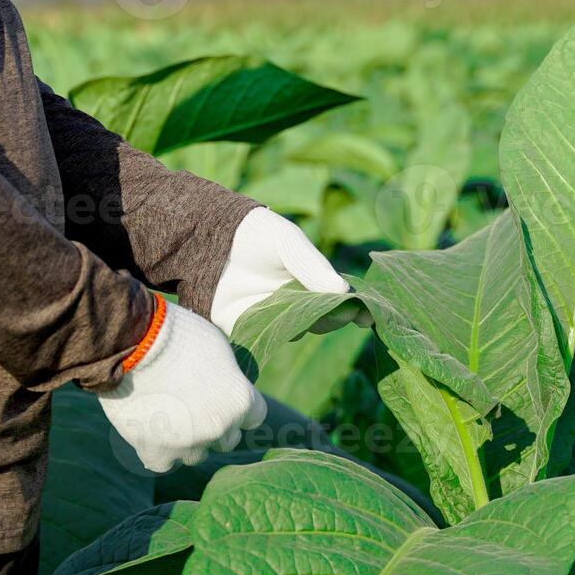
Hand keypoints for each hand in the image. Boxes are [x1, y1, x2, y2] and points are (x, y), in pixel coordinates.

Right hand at [98, 299, 266, 471]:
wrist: (130, 343)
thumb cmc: (175, 334)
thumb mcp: (216, 346)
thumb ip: (226, 374)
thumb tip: (225, 382)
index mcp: (240, 400)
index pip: (254, 417)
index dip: (238, 408)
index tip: (224, 399)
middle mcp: (220, 428)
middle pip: (226, 439)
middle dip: (214, 425)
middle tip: (192, 406)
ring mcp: (188, 444)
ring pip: (196, 455)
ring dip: (187, 441)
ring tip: (168, 418)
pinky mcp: (156, 452)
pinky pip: (163, 462)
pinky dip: (158, 451)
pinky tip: (151, 433)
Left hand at [209, 207, 369, 337]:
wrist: (207, 237)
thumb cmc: (253, 234)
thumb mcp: (287, 241)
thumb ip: (312, 265)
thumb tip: (343, 292)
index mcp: (311, 282)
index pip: (340, 300)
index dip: (356, 309)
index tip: (367, 316)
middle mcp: (296, 304)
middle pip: (323, 320)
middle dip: (332, 317)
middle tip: (337, 311)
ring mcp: (273, 319)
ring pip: (297, 332)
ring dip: (302, 325)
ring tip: (300, 310)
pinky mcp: (246, 329)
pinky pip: (266, 341)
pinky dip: (273, 336)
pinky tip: (276, 324)